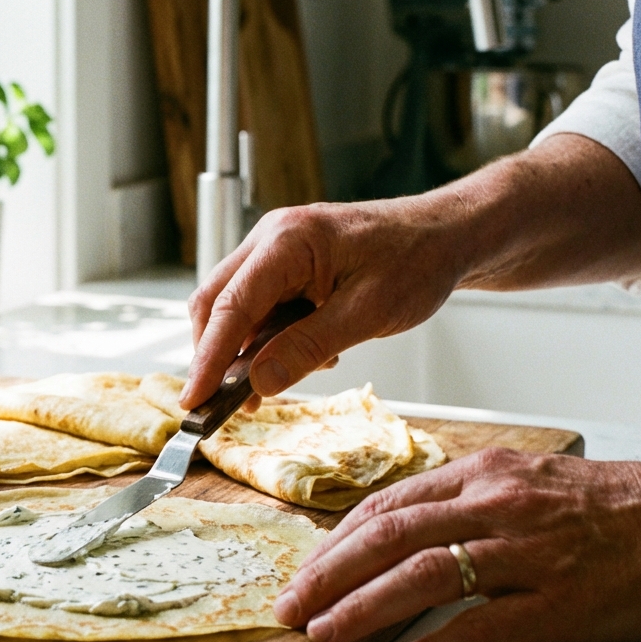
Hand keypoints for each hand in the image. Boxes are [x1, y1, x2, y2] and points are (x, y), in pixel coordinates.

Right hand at [178, 134, 640, 411]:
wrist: (447, 236)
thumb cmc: (418, 262)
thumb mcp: (368, 314)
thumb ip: (307, 347)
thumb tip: (258, 382)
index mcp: (287, 242)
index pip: (229, 308)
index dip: (206, 360)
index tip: (193, 402)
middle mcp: (270, 239)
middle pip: (215, 304)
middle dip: (214, 357)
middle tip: (220, 406)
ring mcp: (274, 249)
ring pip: (233, 308)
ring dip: (243, 351)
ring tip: (268, 387)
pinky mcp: (284, 264)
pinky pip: (258, 306)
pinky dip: (264, 339)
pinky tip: (296, 358)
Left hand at [272, 447, 640, 641]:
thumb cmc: (617, 508)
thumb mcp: (530, 483)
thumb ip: (467, 501)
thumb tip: (405, 531)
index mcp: (484, 474)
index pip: (387, 502)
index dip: (336, 538)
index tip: (305, 566)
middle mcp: (497, 504)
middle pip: (388, 533)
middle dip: (328, 571)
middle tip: (290, 603)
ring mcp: (527, 552)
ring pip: (421, 573)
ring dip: (361, 605)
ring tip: (322, 631)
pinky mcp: (558, 600)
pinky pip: (481, 626)